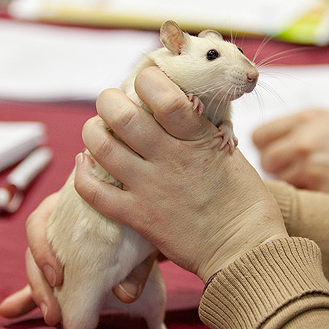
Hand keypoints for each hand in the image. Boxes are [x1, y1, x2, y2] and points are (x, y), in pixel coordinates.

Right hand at [0, 193, 157, 322]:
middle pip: (32, 251)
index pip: (39, 222)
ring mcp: (55, 245)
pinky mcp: (58, 265)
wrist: (145, 223)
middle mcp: (55, 224)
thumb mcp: (141, 239)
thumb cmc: (139, 224)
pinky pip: (39, 281)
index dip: (42, 249)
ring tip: (51, 318)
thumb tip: (126, 296)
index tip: (57, 276)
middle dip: (38, 285)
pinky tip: (8, 312)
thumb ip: (137, 265)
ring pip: (34, 268)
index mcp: (67, 206)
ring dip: (36, 295)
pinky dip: (27, 298)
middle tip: (53, 314)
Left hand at [73, 66, 287, 281]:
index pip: (162, 94)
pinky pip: (94, 193)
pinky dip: (82, 174)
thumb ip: (201, 129)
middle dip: (108, 100)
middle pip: (121, 115)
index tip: (145, 80)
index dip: (146, 79)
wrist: (245, 250)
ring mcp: (150, 187)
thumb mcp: (230, 151)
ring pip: (100, 147)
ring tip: (97, 130)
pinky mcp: (138, 216)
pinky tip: (85, 164)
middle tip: (112, 103)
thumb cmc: (246, 200)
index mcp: (197, 138)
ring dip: (92, 132)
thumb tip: (181, 105)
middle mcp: (169, 158)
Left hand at [252, 109, 328, 199]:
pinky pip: (300, 197)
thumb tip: (275, 143)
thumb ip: (301, 128)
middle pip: (266, 161)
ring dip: (293, 184)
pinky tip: (326, 191)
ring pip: (280, 181)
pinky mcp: (322, 189)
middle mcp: (304, 140)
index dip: (265, 147)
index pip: (259, 135)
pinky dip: (308, 197)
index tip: (276, 153)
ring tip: (316, 181)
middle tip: (297, 171)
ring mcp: (311, 165)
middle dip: (277, 168)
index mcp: (306, 118)